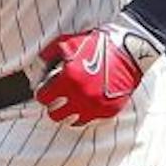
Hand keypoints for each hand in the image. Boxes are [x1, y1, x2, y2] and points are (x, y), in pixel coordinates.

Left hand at [36, 13, 163, 125]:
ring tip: (70, 102)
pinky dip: (84, 114)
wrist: (130, 49)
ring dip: (67, 113)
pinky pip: (89, 121)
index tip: (45, 89)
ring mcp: (96, 107)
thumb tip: (35, 72)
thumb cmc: (97, 44)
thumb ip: (46, 57)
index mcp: (69, 80)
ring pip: (71, 122)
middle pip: (55, 114)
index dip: (42, 93)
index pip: (44, 98)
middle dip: (53, 105)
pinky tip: (84, 103)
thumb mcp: (67, 43)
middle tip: (57, 97)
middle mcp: (81, 97)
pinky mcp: (109, 111)